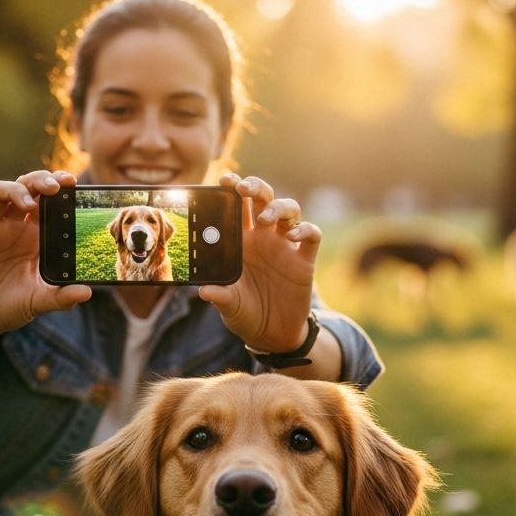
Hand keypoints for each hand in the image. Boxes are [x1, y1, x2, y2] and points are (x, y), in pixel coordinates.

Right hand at [0, 171, 91, 343]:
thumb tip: (86, 293)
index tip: (72, 183)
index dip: (57, 188)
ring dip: (13, 190)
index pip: (47, 202)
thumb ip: (59, 298)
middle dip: (38, 181)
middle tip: (54, 187)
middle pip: (25, 188)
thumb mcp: (36, 303)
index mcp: (33, 238)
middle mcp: (11, 228)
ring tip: (27, 204)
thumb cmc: (8, 308)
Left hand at [198, 173, 318, 352]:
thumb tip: (204, 290)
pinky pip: (311, 235)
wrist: (271, 335)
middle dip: (254, 187)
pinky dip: (304, 229)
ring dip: (278, 207)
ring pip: (288, 209)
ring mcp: (285, 246)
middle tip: (242, 188)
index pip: (237, 206)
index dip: (232, 189)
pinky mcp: (305, 260)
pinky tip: (292, 235)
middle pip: (263, 198)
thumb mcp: (229, 306)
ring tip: (265, 219)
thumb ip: (220, 296)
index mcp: (241, 241)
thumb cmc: (245, 313)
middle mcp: (264, 237)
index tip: (223, 180)